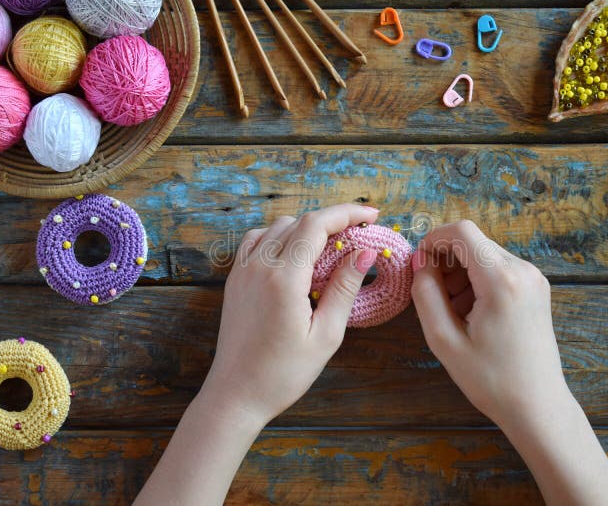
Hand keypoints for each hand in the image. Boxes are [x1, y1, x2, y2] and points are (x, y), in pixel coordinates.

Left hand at [203, 204, 379, 424]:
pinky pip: (257, 241)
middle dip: (332, 220)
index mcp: (283, 279)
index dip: (347, 213)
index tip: (372, 215)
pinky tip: (296, 255)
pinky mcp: (235, 280)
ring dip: (307, 228)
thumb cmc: (283, 374)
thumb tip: (365, 253)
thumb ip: (344, 288)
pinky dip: (280, 237)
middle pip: (299, 221)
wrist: (235, 395)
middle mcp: (259, 267)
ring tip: (331, 247)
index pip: (316, 225)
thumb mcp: (326, 335)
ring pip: (278, 227)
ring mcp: (242, 271)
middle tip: (359, 234)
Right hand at [411, 221, 607, 505]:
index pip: (462, 232)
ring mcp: (533, 278)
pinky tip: (469, 313)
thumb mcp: (444, 339)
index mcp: (501, 280)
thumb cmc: (491, 379)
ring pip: (484, 255)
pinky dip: (477, 281)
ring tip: (450, 311)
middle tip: (431, 296)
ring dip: (460, 272)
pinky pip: (498, 269)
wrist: (537, 406)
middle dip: (445, 261)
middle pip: (473, 242)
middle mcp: (523, 270)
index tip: (418, 265)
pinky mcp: (536, 288)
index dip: (432, 240)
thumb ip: (426, 294)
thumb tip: (421, 265)